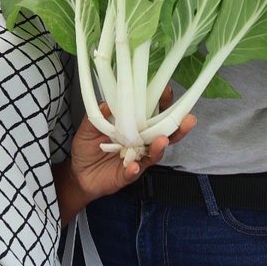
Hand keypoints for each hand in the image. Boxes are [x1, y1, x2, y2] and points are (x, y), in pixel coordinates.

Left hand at [69, 87, 195, 202]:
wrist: (78, 173)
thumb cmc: (88, 147)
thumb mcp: (89, 127)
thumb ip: (99, 114)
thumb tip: (108, 102)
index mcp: (135, 127)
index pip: (153, 114)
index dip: (163, 103)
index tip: (168, 90)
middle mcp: (140, 143)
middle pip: (164, 134)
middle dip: (177, 127)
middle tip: (188, 119)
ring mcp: (136, 159)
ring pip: (154, 154)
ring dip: (159, 147)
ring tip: (162, 141)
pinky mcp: (127, 175)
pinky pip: (133, 172)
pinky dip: (134, 169)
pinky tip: (134, 166)